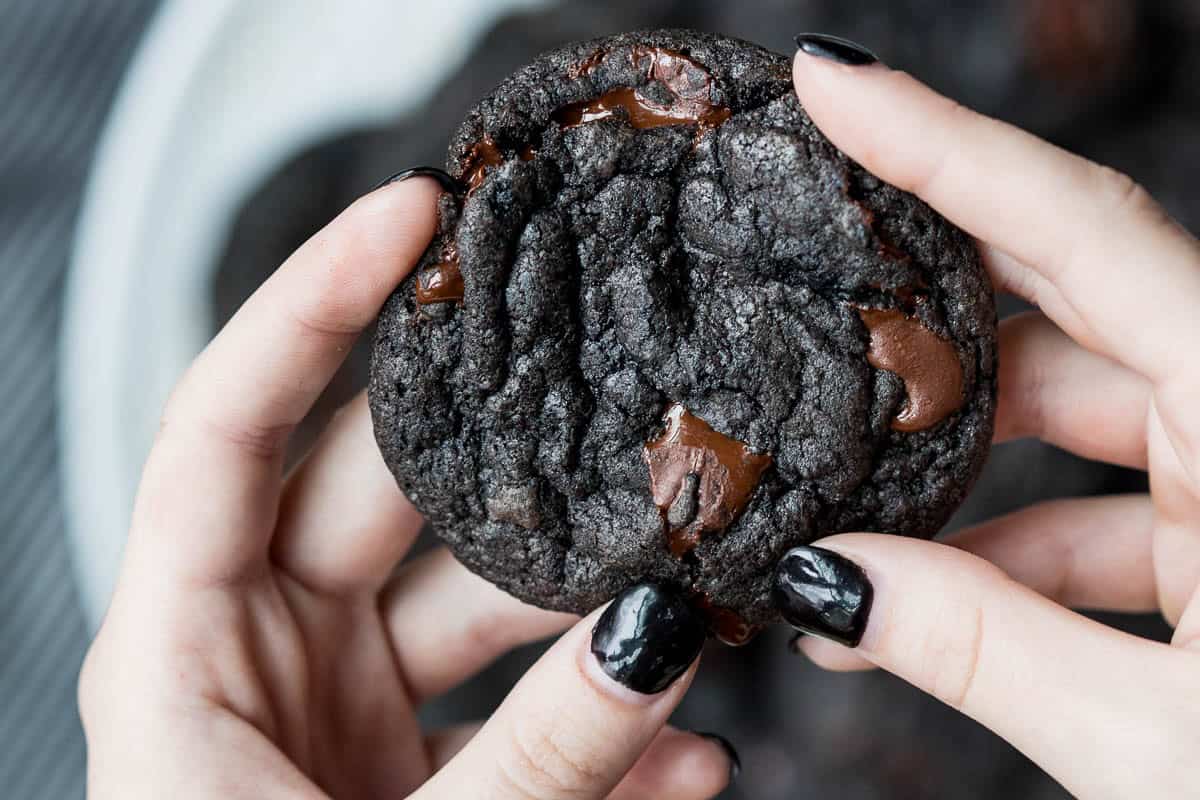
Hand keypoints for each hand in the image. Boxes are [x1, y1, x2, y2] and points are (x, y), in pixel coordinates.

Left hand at [77, 177, 735, 798]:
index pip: (231, 418)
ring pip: (481, 608)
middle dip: (517, 459)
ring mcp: (338, 706)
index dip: (316, 299)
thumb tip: (661, 635)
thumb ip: (537, 759)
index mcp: (185, 645)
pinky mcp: (407, 768)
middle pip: (391, 495)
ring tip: (693, 602)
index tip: (418, 211)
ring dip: (588, 616)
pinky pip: (515, 716)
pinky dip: (599, 735)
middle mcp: (260, 651)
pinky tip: (686, 758)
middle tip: (625, 407)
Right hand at [773, 36, 1199, 798]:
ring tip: (835, 524)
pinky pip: (1096, 511)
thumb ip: (983, 652)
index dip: (942, 144)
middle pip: (1067, 302)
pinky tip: (912, 604)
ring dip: (949, 472)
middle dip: (922, 303)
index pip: (1084, 232)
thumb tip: (825, 585)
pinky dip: (1004, 550)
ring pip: (1071, 423)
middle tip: (802, 267)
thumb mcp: (1164, 746)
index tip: (831, 82)